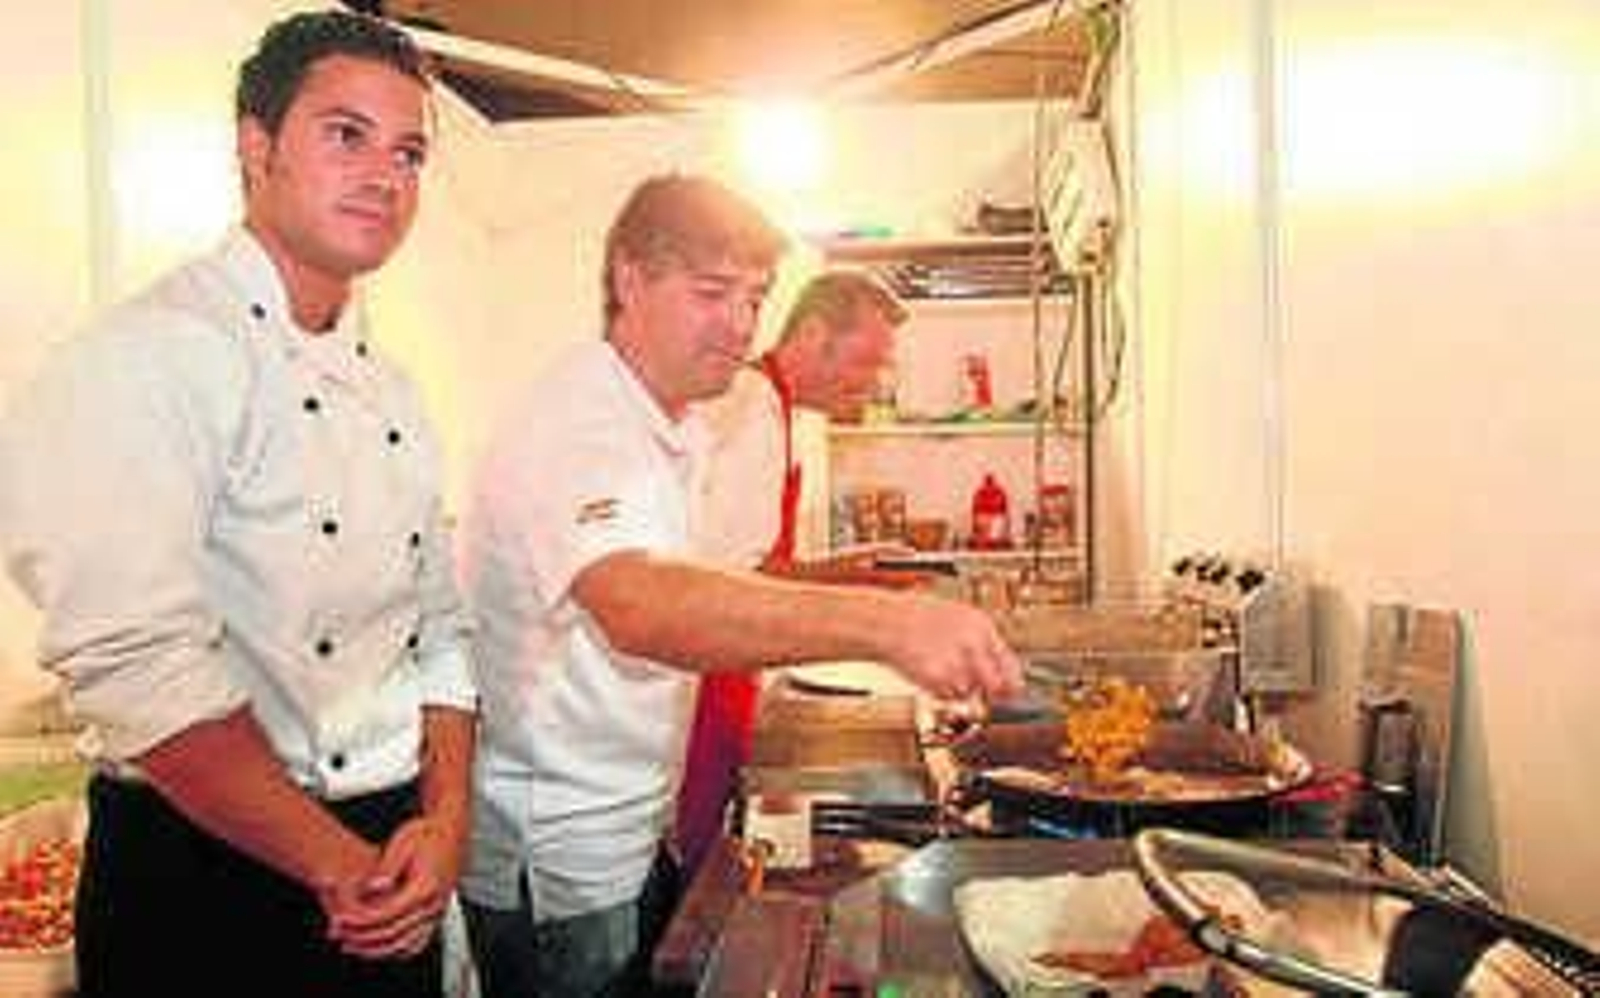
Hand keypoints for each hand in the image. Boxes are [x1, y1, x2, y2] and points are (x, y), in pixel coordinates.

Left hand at [324, 816, 460, 958]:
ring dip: (377, 950)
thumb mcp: (402, 842)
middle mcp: (433, 903)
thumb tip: (372, 887)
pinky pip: (419, 942)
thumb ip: (387, 867)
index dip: (359, 920)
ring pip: (406, 944)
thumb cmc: (427, 833)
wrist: (451, 830)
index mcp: (424, 886)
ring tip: (355, 946)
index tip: (340, 919)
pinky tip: (383, 947)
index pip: (385, 913)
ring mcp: (437, 911)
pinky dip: (398, 950)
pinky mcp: (437, 913)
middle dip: (362, 937)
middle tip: (339, 934)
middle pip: (393, 933)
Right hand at [879, 592, 1022, 701]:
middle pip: (995, 683)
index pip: (1009, 662)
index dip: (1010, 682)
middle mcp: (974, 641)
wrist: (883, 621)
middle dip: (986, 691)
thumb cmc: (915, 619)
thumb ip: (980, 644)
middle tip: (973, 689)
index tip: (1010, 692)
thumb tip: (1001, 673)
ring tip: (936, 666)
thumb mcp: (955, 620)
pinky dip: (937, 689)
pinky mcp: (938, 676)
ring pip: (967, 691)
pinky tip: (925, 670)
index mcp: (981, 624)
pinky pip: (946, 694)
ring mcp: (957, 659)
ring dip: (955, 687)